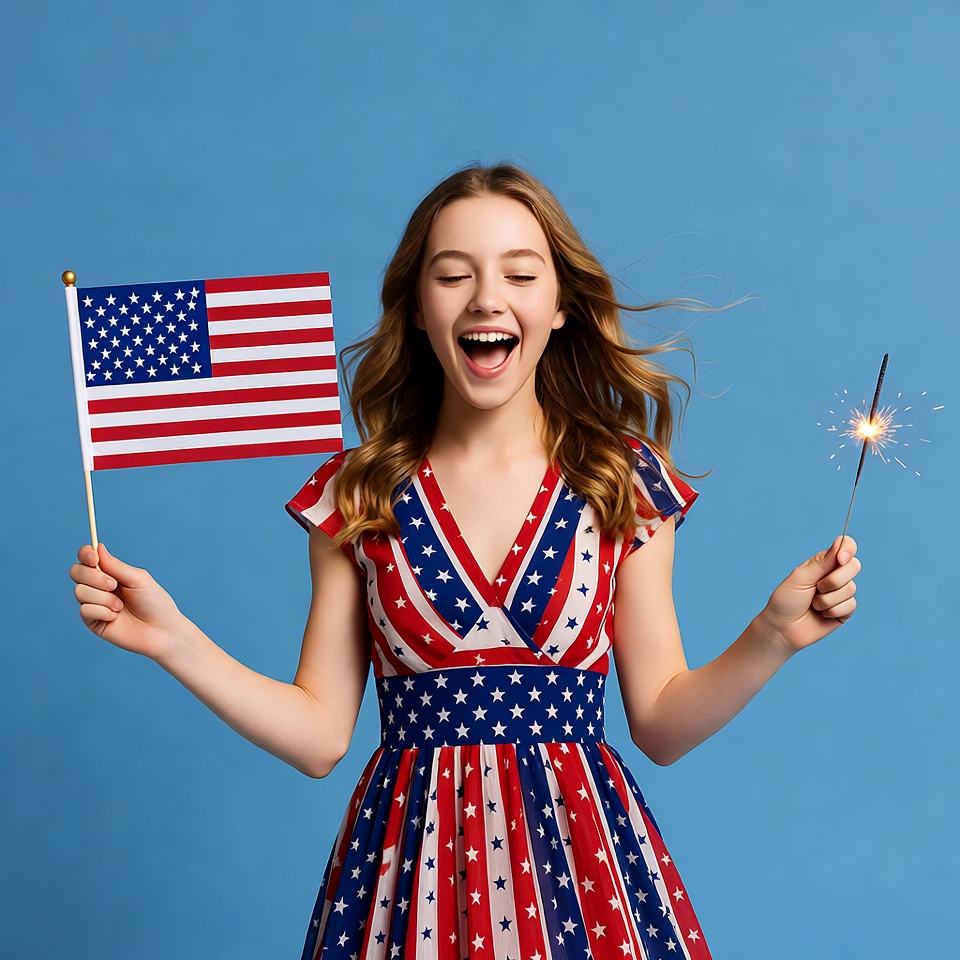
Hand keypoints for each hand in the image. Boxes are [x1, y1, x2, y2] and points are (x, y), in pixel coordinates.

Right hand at [70, 544, 185, 659]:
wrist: (161, 630)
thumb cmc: (154, 602)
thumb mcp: (138, 579)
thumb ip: (116, 566)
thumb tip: (97, 547)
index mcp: (110, 572)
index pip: (87, 557)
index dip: (85, 554)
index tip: (93, 558)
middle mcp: (98, 586)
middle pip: (76, 572)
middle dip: (94, 577)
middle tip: (114, 585)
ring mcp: (93, 603)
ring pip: (80, 591)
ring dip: (103, 598)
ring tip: (121, 606)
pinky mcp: (92, 621)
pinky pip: (85, 610)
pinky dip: (103, 611)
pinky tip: (115, 617)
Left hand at [761, 536, 860, 653]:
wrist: (782, 628)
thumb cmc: (786, 600)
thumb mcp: (800, 577)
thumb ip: (821, 562)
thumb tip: (840, 543)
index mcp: (823, 563)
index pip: (845, 547)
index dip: (847, 549)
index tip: (840, 559)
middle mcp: (834, 576)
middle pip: (854, 566)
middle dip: (835, 579)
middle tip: (817, 588)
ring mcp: (841, 594)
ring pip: (851, 588)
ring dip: (828, 599)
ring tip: (813, 605)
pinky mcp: (845, 611)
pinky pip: (851, 606)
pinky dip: (833, 610)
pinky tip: (821, 615)